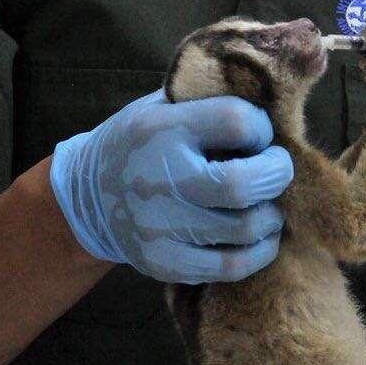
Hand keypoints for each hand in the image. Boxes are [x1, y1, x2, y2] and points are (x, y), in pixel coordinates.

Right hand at [49, 88, 291, 283]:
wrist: (88, 195)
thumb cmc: (143, 141)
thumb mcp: (164, 105)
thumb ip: (211, 98)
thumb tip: (274, 98)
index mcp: (161, 130)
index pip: (236, 122)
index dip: (260, 127)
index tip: (258, 133)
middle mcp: (158, 180)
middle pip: (242, 185)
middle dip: (277, 174)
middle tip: (277, 169)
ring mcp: (158, 228)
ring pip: (245, 228)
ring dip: (272, 215)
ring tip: (269, 203)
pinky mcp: (164, 263)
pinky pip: (232, 266)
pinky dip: (260, 251)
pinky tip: (260, 235)